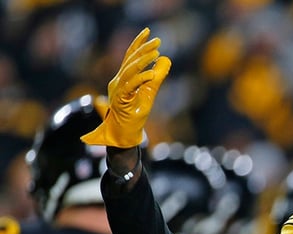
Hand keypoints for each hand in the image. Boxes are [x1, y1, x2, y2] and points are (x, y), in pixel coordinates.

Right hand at [81, 27, 170, 147]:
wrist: (125, 134)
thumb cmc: (135, 114)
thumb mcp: (150, 92)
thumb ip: (157, 77)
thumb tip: (166, 59)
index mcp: (124, 78)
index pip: (130, 56)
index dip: (138, 43)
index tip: (148, 32)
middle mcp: (118, 81)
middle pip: (130, 60)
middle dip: (143, 48)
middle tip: (157, 41)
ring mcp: (118, 90)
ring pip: (129, 70)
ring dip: (143, 61)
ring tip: (156, 53)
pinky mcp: (120, 100)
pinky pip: (130, 86)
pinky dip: (140, 79)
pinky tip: (151, 74)